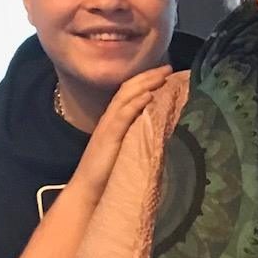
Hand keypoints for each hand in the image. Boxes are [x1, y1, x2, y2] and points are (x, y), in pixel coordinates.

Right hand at [72, 65, 172, 196]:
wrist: (89, 190)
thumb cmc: (110, 172)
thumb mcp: (128, 148)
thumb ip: (139, 135)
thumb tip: (160, 126)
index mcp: (114, 120)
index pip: (130, 93)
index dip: (146, 80)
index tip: (165, 72)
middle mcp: (110, 119)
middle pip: (129, 90)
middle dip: (148, 76)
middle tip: (168, 67)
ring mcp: (108, 127)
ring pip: (126, 98)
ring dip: (145, 84)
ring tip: (162, 75)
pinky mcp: (108, 138)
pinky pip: (122, 116)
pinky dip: (135, 104)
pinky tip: (148, 96)